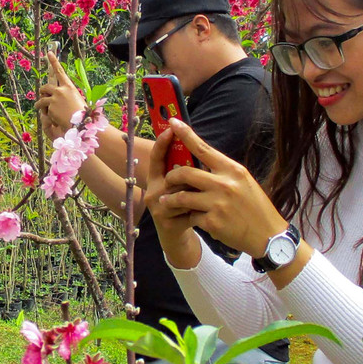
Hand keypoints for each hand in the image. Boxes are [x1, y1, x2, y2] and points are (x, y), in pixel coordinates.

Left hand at [34, 50, 84, 137]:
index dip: (54, 61)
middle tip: (41, 95)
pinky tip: (52, 118)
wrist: (80, 123)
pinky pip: (43, 109)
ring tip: (40, 108)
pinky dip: (45, 113)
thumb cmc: (81, 113)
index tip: (49, 53)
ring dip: (39, 104)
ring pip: (41, 99)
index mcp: (69, 87)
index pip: (60, 71)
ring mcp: (54, 98)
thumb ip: (66, 96)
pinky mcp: (49, 106)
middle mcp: (60, 90)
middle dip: (42, 91)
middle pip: (46, 87)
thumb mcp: (76, 100)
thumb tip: (55, 96)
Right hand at [144, 125, 203, 266]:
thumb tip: (198, 145)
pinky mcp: (166, 222)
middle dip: (191, 177)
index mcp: (157, 179)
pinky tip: (208, 213)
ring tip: (209, 198)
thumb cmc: (185, 206)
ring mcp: (158, 208)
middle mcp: (153, 191)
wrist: (179, 237)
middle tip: (206, 179)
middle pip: (172, 174)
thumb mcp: (184, 187)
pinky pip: (188, 209)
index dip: (163, 142)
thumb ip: (187, 171)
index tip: (172, 127)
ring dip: (198, 194)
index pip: (157, 157)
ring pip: (181, 192)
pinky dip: (201, 210)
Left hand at [152, 118, 289, 258]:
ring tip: (167, 201)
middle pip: (185, 173)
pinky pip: (190, 216)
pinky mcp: (212, 222)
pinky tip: (194, 219)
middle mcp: (224, 185)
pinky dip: (189, 217)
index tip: (172, 121)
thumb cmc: (255, 207)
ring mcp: (217, 204)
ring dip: (171, 199)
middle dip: (171, 177)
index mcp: (233, 170)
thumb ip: (222, 173)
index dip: (186, 134)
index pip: (203, 149)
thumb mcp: (243, 182)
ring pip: (181, 196)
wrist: (268, 236)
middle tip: (168, 180)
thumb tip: (199, 163)